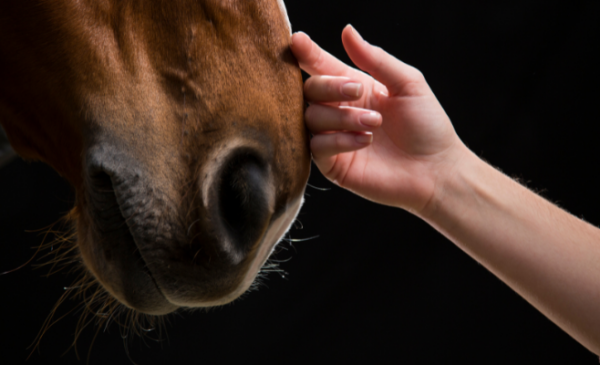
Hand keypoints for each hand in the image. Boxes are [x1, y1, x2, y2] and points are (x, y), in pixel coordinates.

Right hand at [291, 25, 467, 212]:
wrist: (436, 170)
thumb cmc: (427, 126)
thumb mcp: (408, 84)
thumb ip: (376, 59)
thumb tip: (347, 31)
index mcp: (354, 88)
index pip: (323, 67)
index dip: (308, 54)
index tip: (297, 40)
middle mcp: (340, 111)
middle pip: (310, 90)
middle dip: (330, 86)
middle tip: (358, 90)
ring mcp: (334, 138)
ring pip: (312, 117)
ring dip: (342, 116)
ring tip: (374, 123)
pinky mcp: (333, 165)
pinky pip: (317, 147)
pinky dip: (338, 140)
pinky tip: (365, 141)